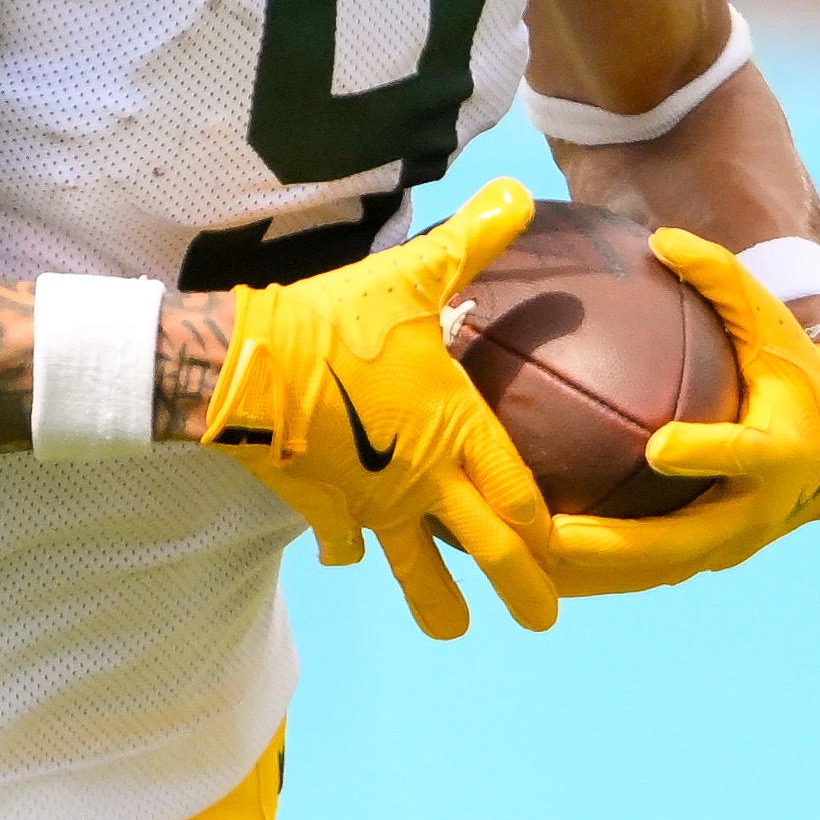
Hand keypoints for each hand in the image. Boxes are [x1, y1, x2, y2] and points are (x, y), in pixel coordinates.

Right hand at [198, 180, 558, 639]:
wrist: (248, 365)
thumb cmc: (339, 320)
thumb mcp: (414, 274)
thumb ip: (473, 241)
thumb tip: (517, 190)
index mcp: (455, 432)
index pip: (518, 497)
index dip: (546, 533)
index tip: (571, 561)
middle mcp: (421, 480)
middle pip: (485, 550)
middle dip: (521, 589)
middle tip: (544, 622)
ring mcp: (370, 501)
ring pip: (412, 566)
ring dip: (436, 599)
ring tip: (453, 629)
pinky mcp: (320, 506)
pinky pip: (342, 539)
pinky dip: (350, 548)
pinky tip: (352, 556)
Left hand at [540, 232, 819, 598]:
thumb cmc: (794, 368)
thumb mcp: (769, 321)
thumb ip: (722, 278)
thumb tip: (662, 237)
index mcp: (781, 448)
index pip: (741, 454)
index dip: (704, 454)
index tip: (658, 448)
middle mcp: (759, 508)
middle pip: (685, 539)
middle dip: (618, 547)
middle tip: (553, 536)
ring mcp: (735, 541)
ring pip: (659, 569)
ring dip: (596, 575)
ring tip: (529, 566)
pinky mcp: (712, 557)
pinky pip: (651, 572)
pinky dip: (601, 576)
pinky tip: (540, 566)